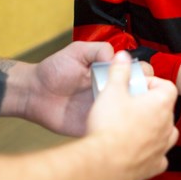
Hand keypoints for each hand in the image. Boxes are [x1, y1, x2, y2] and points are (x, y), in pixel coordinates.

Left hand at [14, 40, 137, 135]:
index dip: (144, 73)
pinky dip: (120, 130)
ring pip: (131, 114)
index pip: (138, 72)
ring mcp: (105, 110)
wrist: (34, 94)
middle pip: (140, 94)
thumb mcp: (76, 52)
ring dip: (137, 114)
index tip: (141, 75)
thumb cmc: (53, 71)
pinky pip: (113, 130)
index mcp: (111, 73)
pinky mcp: (96, 125)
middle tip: (138, 94)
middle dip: (146, 94)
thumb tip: (117, 56)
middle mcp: (112, 91)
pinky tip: (122, 127)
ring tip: (134, 112)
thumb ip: (98, 50)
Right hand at [86, 53, 178, 179]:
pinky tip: (135, 150)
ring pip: (165, 133)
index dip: (152, 83)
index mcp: (161, 104)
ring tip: (132, 126)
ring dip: (152, 128)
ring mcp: (162, 147)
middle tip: (128, 105)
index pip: (167, 86)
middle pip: (164, 109)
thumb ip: (119, 71)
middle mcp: (167, 126)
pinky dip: (150, 152)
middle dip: (148, 105)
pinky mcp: (154, 166)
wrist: (105, 164)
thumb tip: (123, 56)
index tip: (136, 86)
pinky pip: (158, 156)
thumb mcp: (111, 91)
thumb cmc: (110, 128)